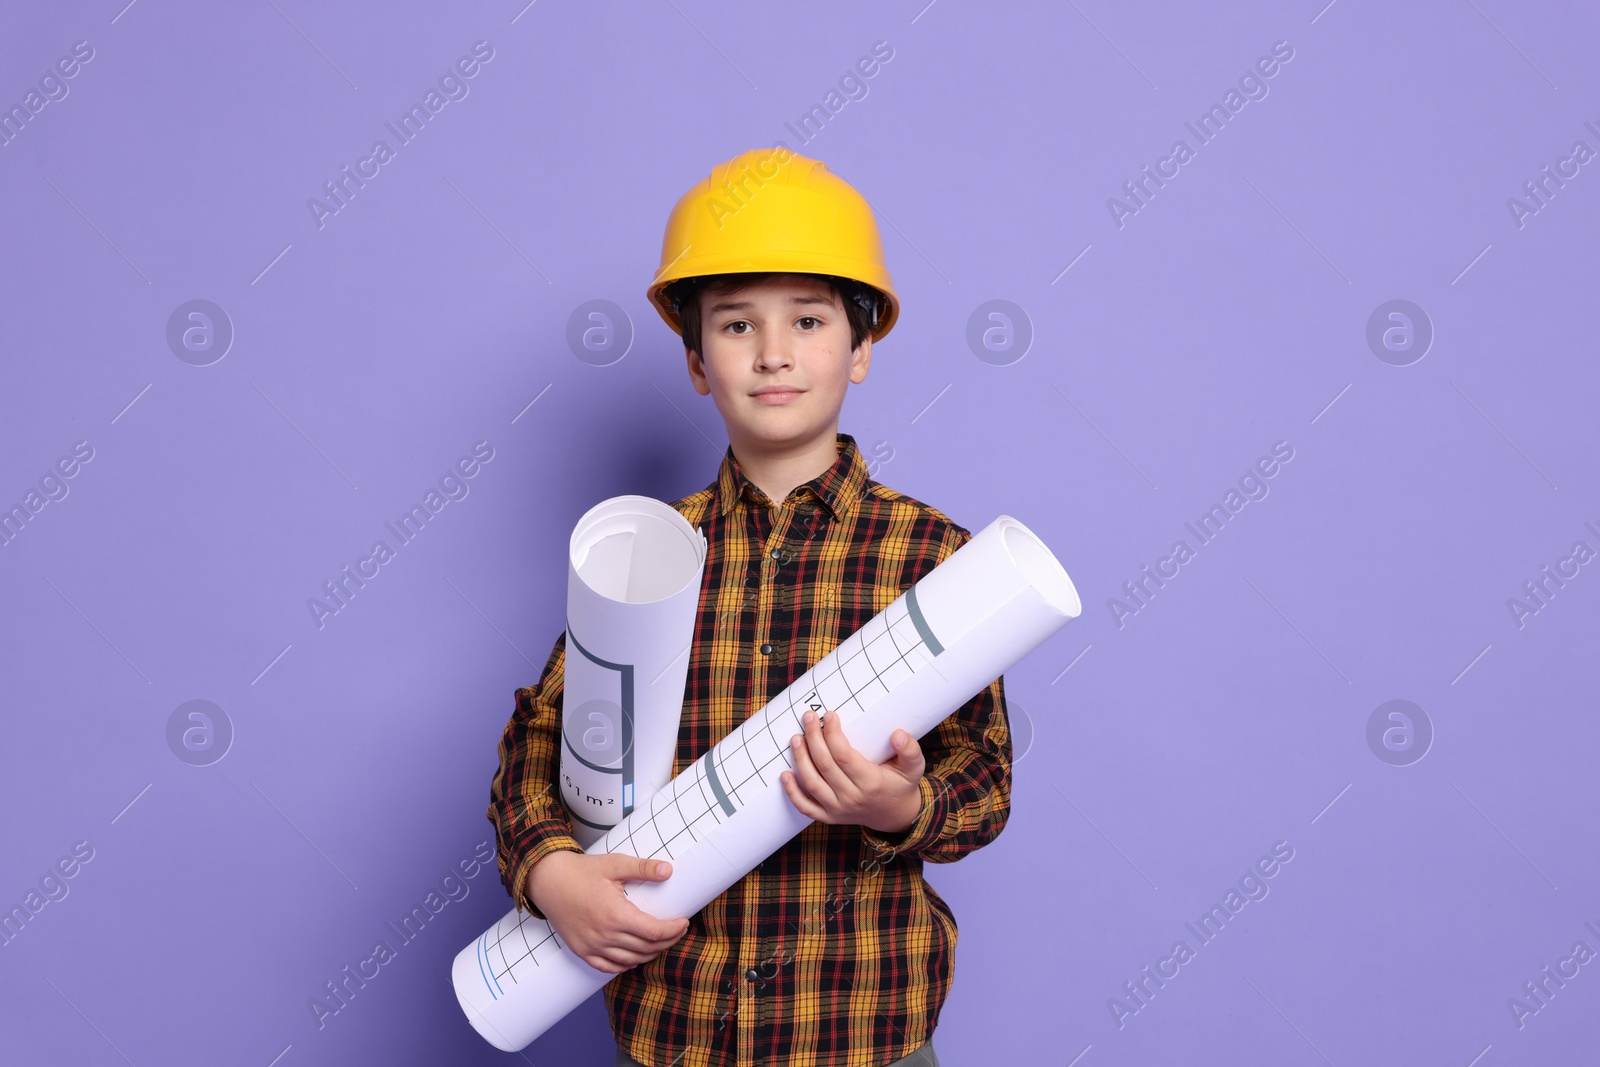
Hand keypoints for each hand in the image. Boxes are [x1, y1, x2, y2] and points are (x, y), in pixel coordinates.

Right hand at [523, 851, 690, 973]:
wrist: (548, 881)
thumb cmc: (581, 871)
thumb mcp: (614, 864)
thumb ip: (642, 868)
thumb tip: (668, 870)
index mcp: (615, 915)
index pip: (655, 932)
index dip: (674, 930)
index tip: (683, 922)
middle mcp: (604, 936)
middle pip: (646, 948)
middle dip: (667, 941)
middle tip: (677, 930)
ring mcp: (592, 947)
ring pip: (631, 960)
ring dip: (650, 953)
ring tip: (661, 941)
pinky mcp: (582, 952)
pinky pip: (609, 968)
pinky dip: (627, 964)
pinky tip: (636, 955)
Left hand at [780, 709, 924, 833]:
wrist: (897, 816)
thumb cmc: (902, 785)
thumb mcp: (914, 768)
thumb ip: (910, 750)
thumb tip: (897, 734)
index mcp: (871, 783)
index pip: (844, 756)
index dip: (832, 735)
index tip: (828, 715)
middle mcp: (852, 798)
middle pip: (825, 766)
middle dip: (813, 738)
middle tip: (807, 717)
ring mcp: (839, 810)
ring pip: (812, 783)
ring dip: (800, 759)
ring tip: (796, 738)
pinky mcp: (830, 817)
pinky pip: (806, 807)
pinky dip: (792, 793)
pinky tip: (784, 774)